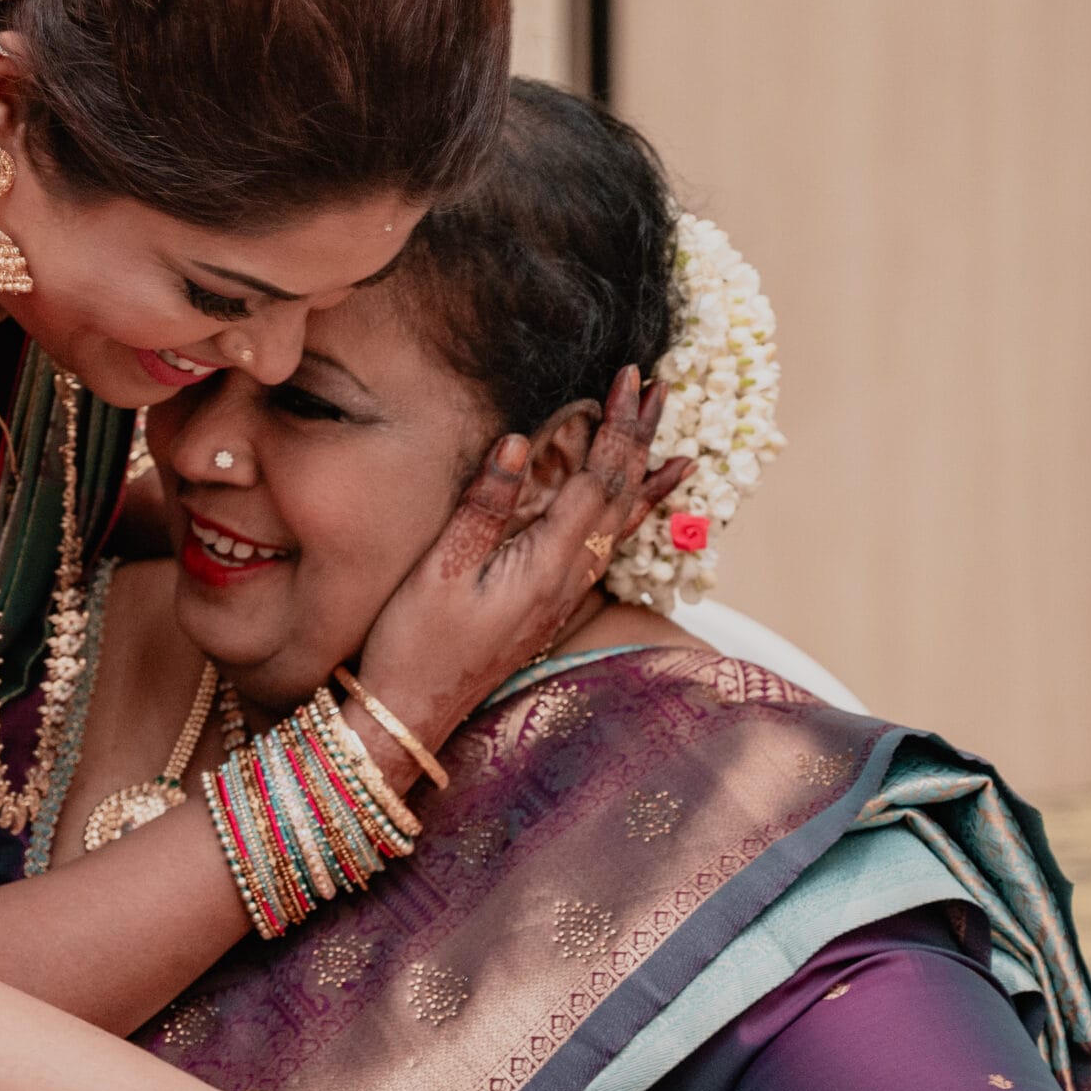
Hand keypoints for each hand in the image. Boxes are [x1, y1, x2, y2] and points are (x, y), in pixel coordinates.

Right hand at [356, 367, 689, 751]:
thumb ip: (484, 505)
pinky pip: (605, 550)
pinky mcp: (551, 604)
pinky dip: (630, 520)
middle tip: (661, 387)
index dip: (618, 426)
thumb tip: (517, 441)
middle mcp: (568, 581)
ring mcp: (563, 596)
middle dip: (641, 438)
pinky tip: (637, 511)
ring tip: (678, 445)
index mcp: (546, 565)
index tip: (631, 378)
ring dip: (645, 477)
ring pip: (621, 526)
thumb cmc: (416, 642)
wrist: (412, 712)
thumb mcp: (440, 568)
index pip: (598, 481)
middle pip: (621, 497)